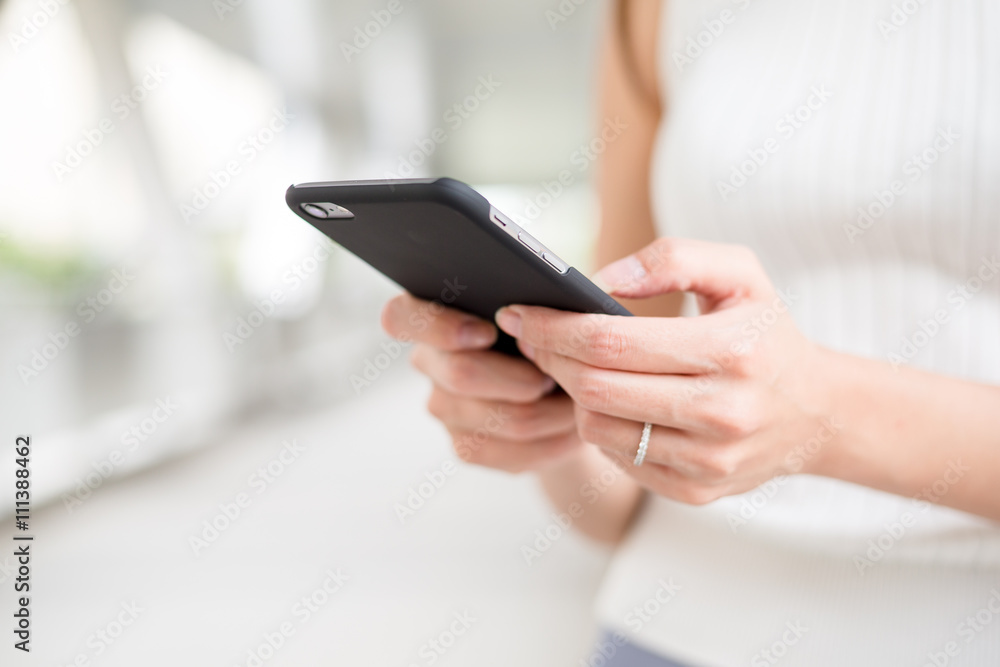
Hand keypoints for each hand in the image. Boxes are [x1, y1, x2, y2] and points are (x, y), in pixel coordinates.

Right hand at [381, 293, 582, 472]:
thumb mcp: (548, 305)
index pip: (401, 317)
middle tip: (558, 374)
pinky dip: (552, 441)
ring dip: (552, 412)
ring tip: (581, 400)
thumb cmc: (549, 333)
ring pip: (502, 418)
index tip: (486, 332)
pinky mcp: (466, 447)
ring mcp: (444, 408)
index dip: (438, 327)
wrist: (559, 392)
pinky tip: (572, 429)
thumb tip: (561, 303)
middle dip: (524, 377)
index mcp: (433, 314)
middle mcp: (429, 362)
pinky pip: (513, 452)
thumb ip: (542, 297)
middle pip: (463, 374)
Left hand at [495, 238, 836, 503]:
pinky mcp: (697, 491)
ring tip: (571, 365)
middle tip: (532, 336)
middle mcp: (722, 412)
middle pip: (594, 387)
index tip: (519, 312)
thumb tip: (600, 280)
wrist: (816, 412)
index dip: (553, 326)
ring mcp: (709, 460)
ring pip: (598, 428)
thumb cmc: (765, 334)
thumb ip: (673, 258)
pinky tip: (606, 400)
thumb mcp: (740, 274)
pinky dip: (601, 426)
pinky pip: (619, 457)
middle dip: (550, 357)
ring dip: (571, 393)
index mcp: (731, 350)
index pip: (611, 341)